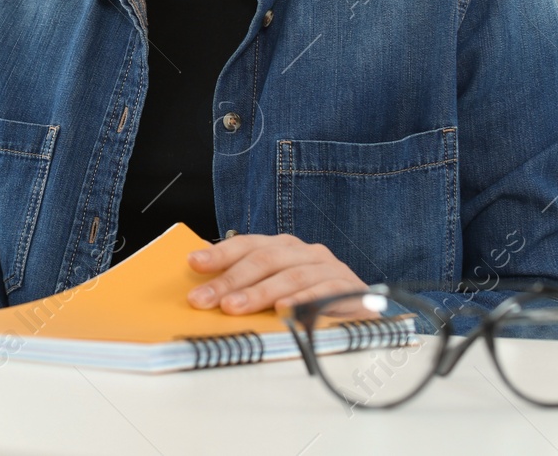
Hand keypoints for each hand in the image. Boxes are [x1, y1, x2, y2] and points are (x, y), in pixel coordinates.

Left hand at [186, 233, 366, 314]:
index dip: (220, 253)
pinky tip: (283, 311)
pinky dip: (301, 300)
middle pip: (263, 260)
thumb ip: (247, 281)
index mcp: (284, 247)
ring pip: (289, 276)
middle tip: (205, 299)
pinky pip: (322, 292)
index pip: (248, 245)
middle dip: (230, 280)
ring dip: (259, 293)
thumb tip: (204, 281)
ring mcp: (328, 267)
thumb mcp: (278, 285)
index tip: (193, 263)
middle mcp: (304, 252)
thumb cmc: (313, 297)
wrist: (364, 309)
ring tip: (234, 307)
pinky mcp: (348, 288)